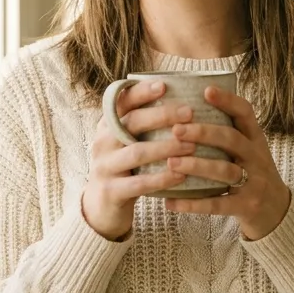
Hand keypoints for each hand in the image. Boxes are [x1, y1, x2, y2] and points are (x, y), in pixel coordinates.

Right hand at [82, 80, 196, 239]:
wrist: (101, 207)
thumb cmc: (125, 167)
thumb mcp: (127, 142)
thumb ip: (144, 123)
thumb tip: (184, 99)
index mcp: (108, 125)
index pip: (121, 101)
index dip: (141, 92)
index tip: (164, 85)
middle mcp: (103, 142)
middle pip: (131, 122)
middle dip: (161, 115)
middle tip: (189, 113)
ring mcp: (104, 166)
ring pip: (137, 152)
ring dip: (166, 147)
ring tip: (191, 146)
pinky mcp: (111, 191)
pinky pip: (139, 183)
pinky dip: (162, 178)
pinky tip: (181, 176)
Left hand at [163, 85, 290, 241]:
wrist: (276, 210)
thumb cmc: (252, 173)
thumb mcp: (248, 149)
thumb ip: (227, 133)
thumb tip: (183, 113)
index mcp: (255, 138)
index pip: (245, 113)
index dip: (228, 100)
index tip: (206, 90)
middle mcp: (257, 157)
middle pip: (232, 139)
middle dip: (203, 133)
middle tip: (176, 130)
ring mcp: (254, 182)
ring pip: (225, 171)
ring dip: (196, 166)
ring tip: (170, 163)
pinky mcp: (246, 206)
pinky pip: (218, 204)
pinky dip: (193, 204)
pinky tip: (170, 201)